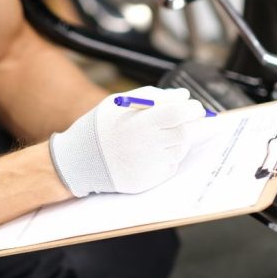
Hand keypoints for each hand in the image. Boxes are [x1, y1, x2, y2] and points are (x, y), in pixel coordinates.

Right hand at [49, 86, 205, 196]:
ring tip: (160, 136)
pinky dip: (168, 157)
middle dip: (197, 125)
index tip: (195, 106)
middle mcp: (147, 145)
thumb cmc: (101, 127)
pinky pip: (170, 167)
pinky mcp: (148, 181)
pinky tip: (150, 153)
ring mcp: (149, 165)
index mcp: (141, 122)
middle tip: (197, 120)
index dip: (193, 109)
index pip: (180, 113)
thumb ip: (154, 96)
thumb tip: (183, 96)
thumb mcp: (120, 103)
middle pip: (187, 133)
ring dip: (180, 141)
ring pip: (180, 150)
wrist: (79, 161)